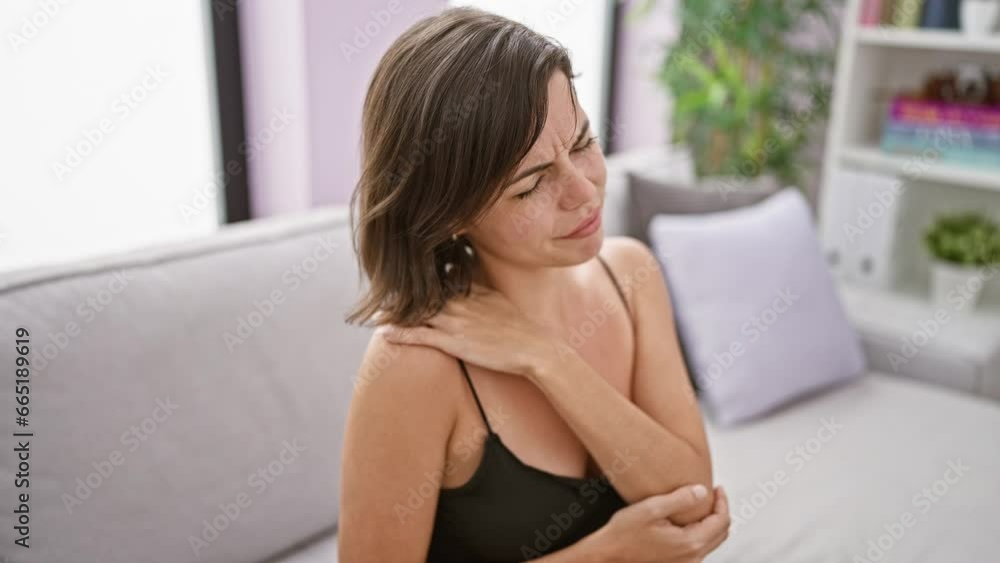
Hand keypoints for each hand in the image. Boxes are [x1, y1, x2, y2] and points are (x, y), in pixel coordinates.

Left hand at [377, 283, 562, 377]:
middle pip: (422, 295)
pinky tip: (384, 333)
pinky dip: (401, 334)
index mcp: (469, 292)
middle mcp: (459, 304)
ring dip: (393, 313)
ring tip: (373, 312)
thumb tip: (466, 278)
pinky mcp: (454, 343)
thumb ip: (478, 288)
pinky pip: (421, 336)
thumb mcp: (497, 299)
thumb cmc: (518, 327)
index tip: (399, 277)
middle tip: (377, 293)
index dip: (417, 281)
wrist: (533, 347)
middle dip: (399, 295)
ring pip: (417, 313)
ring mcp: (455, 323)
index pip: (437, 281)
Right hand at [586, 485, 729, 562]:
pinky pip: (700, 548)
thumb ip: (680, 499)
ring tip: (701, 504)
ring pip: (712, 541)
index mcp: (690, 543)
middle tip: (713, 494)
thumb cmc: (624, 534)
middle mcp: (692, 558)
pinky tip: (688, 521)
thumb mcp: (651, 509)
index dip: (722, 501)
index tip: (717, 488)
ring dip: (711, 522)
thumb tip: (702, 491)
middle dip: (720, 511)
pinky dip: (701, 532)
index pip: (721, 521)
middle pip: (721, 533)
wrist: (608, 554)